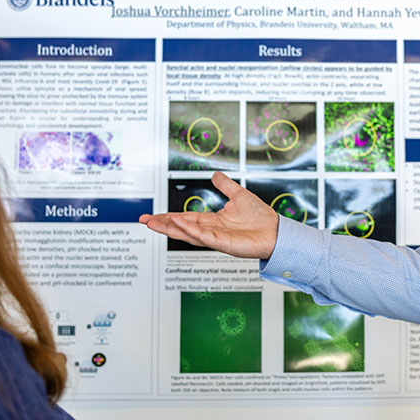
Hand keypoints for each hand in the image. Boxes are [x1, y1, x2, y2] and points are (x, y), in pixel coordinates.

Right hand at [139, 171, 278, 259]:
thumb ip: (225, 186)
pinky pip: (204, 237)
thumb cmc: (261, 218)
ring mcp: (216, 239)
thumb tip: (215, 174)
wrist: (277, 232)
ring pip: (188, 234)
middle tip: (143, 220)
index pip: (185, 219)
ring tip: (153, 222)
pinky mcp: (224, 244)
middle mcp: (211, 231)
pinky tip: (179, 223)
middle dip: (162, 224)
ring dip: (170, 228)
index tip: (151, 216)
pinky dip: (190, 230)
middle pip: (181, 228)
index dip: (168, 217)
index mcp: (212, 222)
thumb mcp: (239, 195)